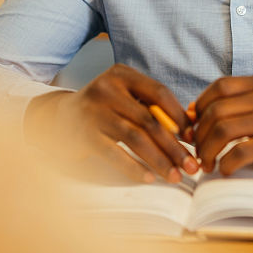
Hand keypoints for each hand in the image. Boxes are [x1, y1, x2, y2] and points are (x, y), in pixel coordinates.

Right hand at [24, 64, 197, 183]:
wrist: (58, 119)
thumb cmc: (104, 109)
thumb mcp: (125, 98)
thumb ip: (153, 108)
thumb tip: (191, 129)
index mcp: (122, 74)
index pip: (159, 93)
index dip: (180, 117)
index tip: (194, 139)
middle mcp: (107, 88)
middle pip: (150, 120)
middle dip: (174, 146)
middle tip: (192, 166)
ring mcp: (94, 111)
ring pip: (135, 138)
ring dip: (159, 160)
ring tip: (175, 176)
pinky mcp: (84, 135)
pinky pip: (115, 154)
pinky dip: (134, 167)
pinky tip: (150, 178)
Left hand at [191, 75, 252, 188]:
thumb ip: (242, 106)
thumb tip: (195, 114)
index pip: (220, 87)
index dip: (200, 106)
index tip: (195, 127)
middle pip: (216, 109)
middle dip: (199, 134)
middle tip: (197, 152)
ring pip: (223, 130)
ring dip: (207, 151)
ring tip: (207, 164)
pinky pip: (240, 153)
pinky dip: (225, 165)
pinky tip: (226, 171)